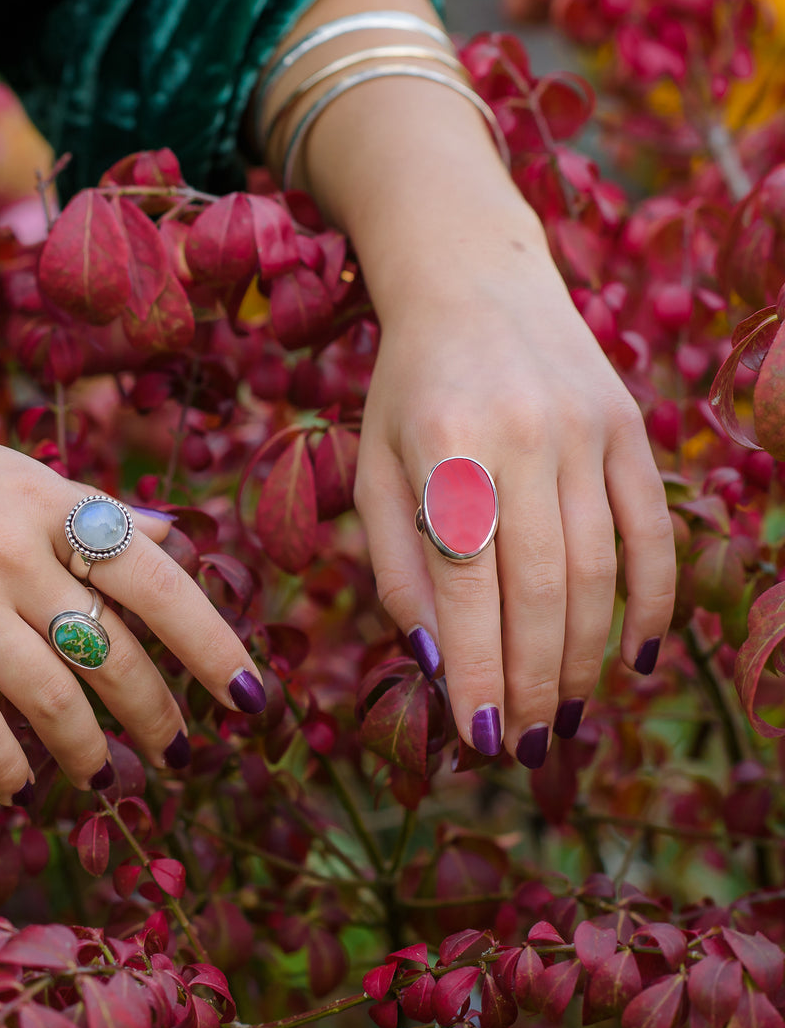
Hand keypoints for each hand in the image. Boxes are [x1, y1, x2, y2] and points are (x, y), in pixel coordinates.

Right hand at [0, 388, 264, 802]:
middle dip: (156, 713)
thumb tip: (174, 535)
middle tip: (175, 752)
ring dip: (88, 751)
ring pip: (53, 697)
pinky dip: (8, 765)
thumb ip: (90, 508)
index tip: (252, 698)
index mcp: (49, 499)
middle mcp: (13, 546)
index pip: (161, 580)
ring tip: (101, 776)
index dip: (215, 645)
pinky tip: (20, 786)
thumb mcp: (5, 468)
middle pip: (114, 652)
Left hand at [353, 240, 676, 763]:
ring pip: (597, 571)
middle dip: (533, 681)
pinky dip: (651, 600)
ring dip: (584, 658)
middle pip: (539, 589)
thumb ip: (396, 562)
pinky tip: (634, 658)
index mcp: (444, 446)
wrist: (475, 282)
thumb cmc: (408, 389)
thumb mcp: (374, 466)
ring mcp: (588, 430)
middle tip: (524, 745)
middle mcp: (523, 436)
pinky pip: (652, 529)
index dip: (477, 668)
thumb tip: (434, 660)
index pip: (465, 584)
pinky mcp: (629, 428)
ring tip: (565, 718)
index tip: (478, 735)